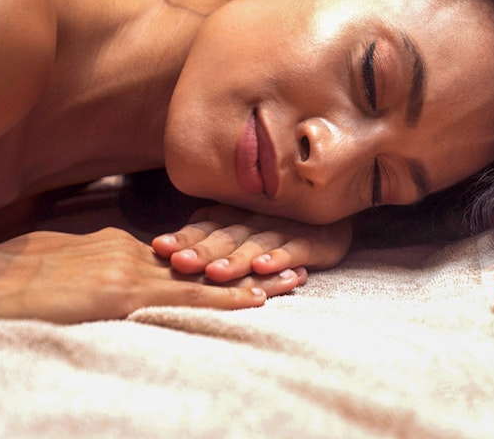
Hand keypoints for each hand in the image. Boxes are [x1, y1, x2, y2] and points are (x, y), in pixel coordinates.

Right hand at [0, 228, 300, 332]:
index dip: (227, 252)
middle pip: (209, 257)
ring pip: (207, 275)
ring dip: (253, 278)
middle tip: (297, 257)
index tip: (262, 250)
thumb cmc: (20, 275)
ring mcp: (133, 271)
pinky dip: (223, 299)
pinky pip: (186, 296)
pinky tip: (256, 300)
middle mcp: (138, 253)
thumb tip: (122, 268)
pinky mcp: (125, 292)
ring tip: (294, 277)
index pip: (189, 250)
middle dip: (253, 259)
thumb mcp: (70, 259)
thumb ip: (102, 262)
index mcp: (125, 245)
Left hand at [151, 205, 351, 282]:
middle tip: (180, 262)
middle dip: (203, 251)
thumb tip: (164, 246)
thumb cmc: (277, 230)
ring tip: (216, 273)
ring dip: (236, 259)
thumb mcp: (241, 231)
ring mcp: (285, 231)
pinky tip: (265, 266)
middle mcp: (257, 223)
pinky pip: (294, 249)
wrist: (332, 222)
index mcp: (236, 219)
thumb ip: (208, 235)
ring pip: (256, 245)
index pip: (206, 228)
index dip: (185, 238)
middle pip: (226, 238)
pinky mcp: (313, 242)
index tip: (161, 247)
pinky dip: (280, 257)